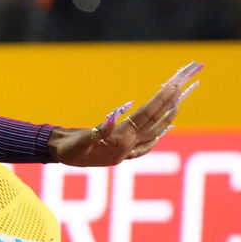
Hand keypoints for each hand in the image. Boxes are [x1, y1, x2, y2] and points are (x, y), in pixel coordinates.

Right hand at [49, 62, 201, 166]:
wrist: (59, 156)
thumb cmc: (67, 149)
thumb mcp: (78, 141)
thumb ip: (97, 131)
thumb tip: (113, 118)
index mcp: (121, 142)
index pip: (146, 116)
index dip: (160, 100)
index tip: (173, 84)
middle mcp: (128, 147)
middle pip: (154, 121)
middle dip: (168, 103)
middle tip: (181, 85)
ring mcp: (126, 151)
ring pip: (154, 132)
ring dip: (167, 117)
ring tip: (178, 103)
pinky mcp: (121, 153)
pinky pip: (146, 144)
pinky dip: (157, 135)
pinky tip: (163, 130)